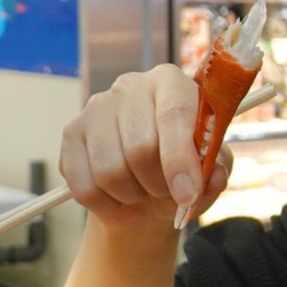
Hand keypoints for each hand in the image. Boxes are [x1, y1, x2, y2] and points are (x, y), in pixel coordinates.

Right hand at [59, 65, 231, 231]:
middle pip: (140, 147)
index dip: (180, 159)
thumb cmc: (181, 171)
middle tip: (165, 191)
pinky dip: (105, 203)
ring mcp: (96, 107)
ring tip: (142, 189)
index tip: (187, 195)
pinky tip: (116, 193)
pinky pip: (85, 186)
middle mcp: (131, 86)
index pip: (174, 114)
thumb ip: (216, 172)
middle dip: (158, 183)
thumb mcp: (208, 172)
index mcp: (171, 83)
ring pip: (109, 171)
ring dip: (131, 195)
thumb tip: (212, 177)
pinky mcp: (71, 133)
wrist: (144, 191)